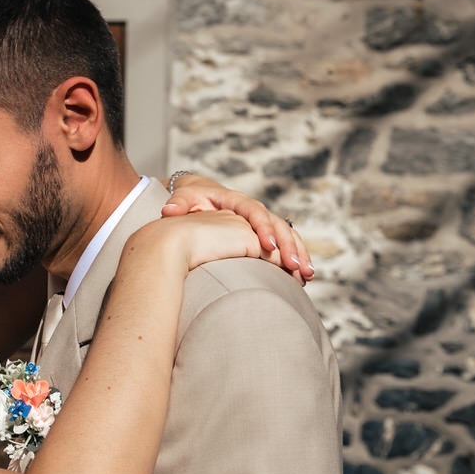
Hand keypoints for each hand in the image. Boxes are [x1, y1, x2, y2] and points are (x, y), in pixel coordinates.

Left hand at [160, 174, 311, 283]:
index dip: (264, 229)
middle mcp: (254, 210)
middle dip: (288, 246)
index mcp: (237, 201)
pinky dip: (295, 258)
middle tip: (295, 267)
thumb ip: (178, 204)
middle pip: (279, 225)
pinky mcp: (265, 233)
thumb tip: (168, 210)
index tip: (268, 247)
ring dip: (298, 254)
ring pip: (288, 235)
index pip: (256, 213)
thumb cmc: (190, 198)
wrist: (199, 196)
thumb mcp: (183, 198)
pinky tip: (303, 278)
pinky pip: (285, 244)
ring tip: (306, 276)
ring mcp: (263, 221)